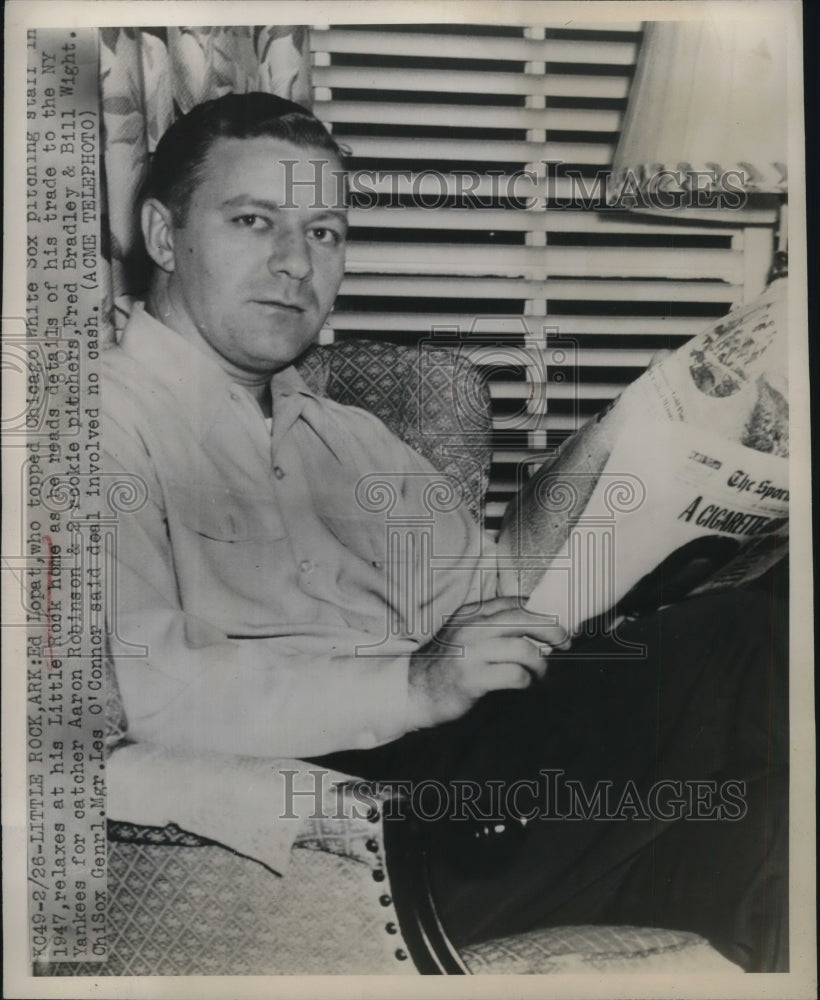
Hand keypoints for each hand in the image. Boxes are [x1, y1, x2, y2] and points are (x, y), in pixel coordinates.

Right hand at [407, 596, 567, 729]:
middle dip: (552, 630)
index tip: (554, 623)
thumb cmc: (443, 664)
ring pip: (524, 650)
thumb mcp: (461, 634)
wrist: (412, 690)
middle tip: (566, 642)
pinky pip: (514, 675)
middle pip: (524, 620)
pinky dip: (526, 681)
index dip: (539, 611)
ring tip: (541, 673)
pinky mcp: (473, 679)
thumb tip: (529, 625)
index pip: (512, 603)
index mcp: (470, 614)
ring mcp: (471, 653)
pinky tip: (523, 684)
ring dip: (540, 663)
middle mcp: (472, 628)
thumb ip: (488, 625)